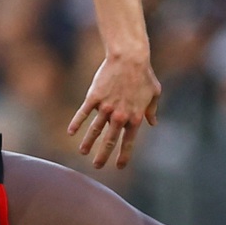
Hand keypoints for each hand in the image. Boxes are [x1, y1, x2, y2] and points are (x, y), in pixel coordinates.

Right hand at [68, 51, 161, 168]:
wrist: (129, 57)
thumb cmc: (144, 74)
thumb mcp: (154, 93)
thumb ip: (151, 110)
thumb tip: (153, 122)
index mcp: (135, 117)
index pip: (128, 142)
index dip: (123, 156)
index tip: (119, 166)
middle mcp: (119, 116)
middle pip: (109, 141)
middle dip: (103, 156)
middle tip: (98, 166)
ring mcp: (105, 107)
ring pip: (94, 130)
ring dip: (88, 143)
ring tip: (83, 152)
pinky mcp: (93, 97)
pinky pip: (83, 113)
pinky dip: (76, 123)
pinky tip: (71, 132)